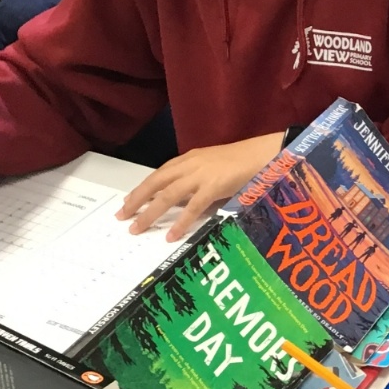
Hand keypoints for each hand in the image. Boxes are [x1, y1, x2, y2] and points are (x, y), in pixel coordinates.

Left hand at [117, 132, 285, 239]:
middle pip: (155, 183)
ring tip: (136, 228)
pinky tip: (171, 235)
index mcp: (190, 158)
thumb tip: (186, 202)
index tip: (128, 201)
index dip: (142, 189)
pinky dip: (180, 222)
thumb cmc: (246, 162)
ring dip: (149, 213)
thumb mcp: (216, 169)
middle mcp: (190, 165)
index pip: (159, 174)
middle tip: (121, 216)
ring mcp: (201, 175)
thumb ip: (199, 182)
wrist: (267, 153)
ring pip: (167, 196)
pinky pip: (192, 207)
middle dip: (136, 200)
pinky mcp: (214, 186)